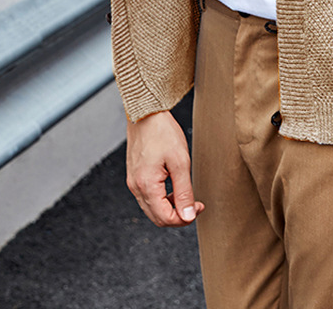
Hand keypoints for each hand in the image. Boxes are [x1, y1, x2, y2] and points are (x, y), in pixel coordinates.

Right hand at [125, 110, 204, 226]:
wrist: (146, 113)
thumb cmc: (163, 132)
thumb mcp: (180, 162)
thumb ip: (184, 192)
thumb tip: (188, 216)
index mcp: (146, 185)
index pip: (165, 218)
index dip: (184, 218)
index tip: (199, 206)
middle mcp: (136, 187)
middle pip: (157, 217)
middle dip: (178, 215)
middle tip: (195, 204)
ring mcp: (133, 182)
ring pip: (152, 209)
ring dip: (170, 207)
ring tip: (186, 194)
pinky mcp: (135, 175)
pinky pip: (148, 197)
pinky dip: (162, 198)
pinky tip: (174, 187)